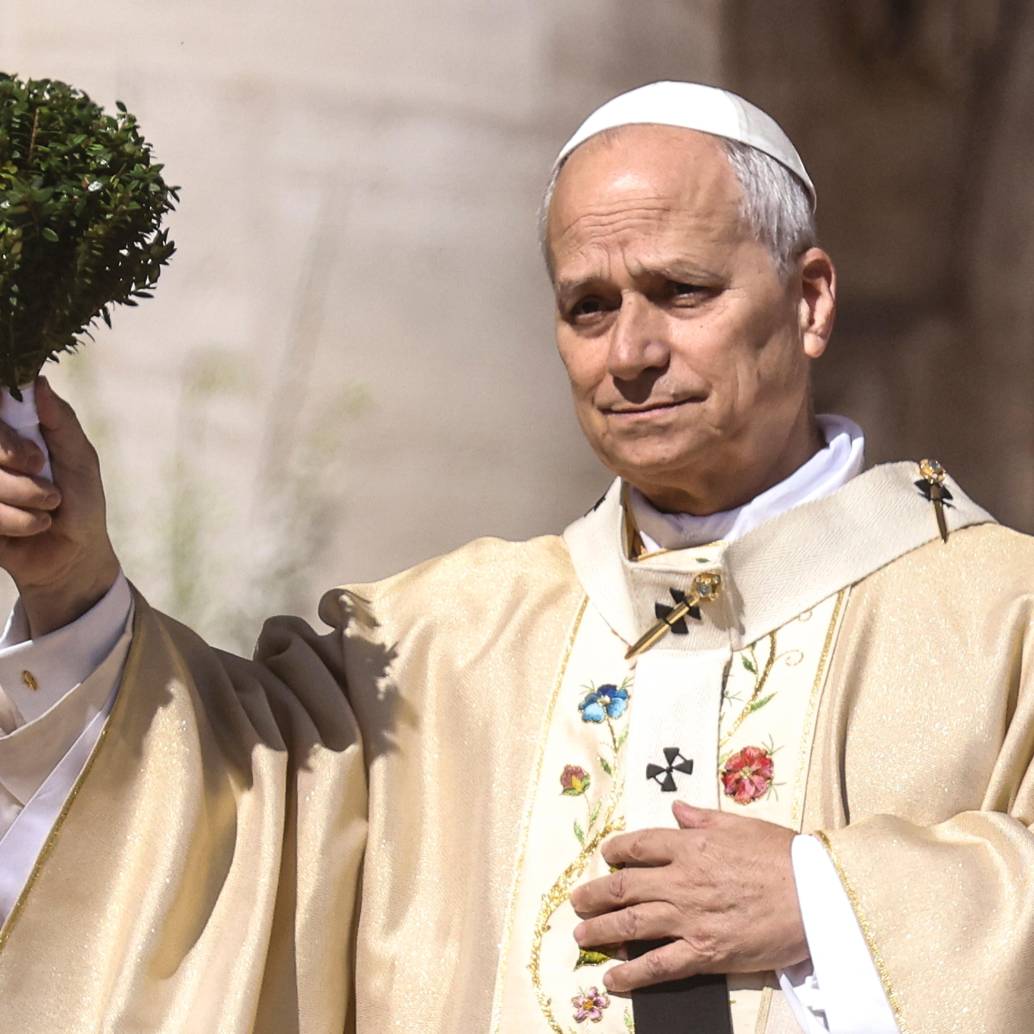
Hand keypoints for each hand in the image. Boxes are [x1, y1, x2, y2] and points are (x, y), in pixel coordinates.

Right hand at [0, 377, 118, 635]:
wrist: (74, 555)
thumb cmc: (81, 501)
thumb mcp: (80, 458)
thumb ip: (61, 421)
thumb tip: (38, 382)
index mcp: (11, 435)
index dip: (7, 435)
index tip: (35, 455)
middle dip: (21, 466)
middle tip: (46, 480)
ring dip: (28, 498)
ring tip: (48, 508)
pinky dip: (21, 522)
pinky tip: (35, 526)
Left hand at [570, 801, 806, 993]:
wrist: (818, 897)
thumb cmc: (785, 857)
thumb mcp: (741, 825)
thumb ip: (703, 818)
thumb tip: (676, 810)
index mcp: (692, 845)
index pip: (639, 846)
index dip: (615, 851)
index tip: (605, 856)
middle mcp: (683, 880)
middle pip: (624, 887)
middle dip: (595, 895)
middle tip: (577, 901)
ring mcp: (691, 919)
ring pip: (632, 925)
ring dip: (601, 931)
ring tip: (581, 936)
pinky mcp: (705, 953)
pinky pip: (659, 966)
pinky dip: (631, 974)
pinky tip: (612, 979)